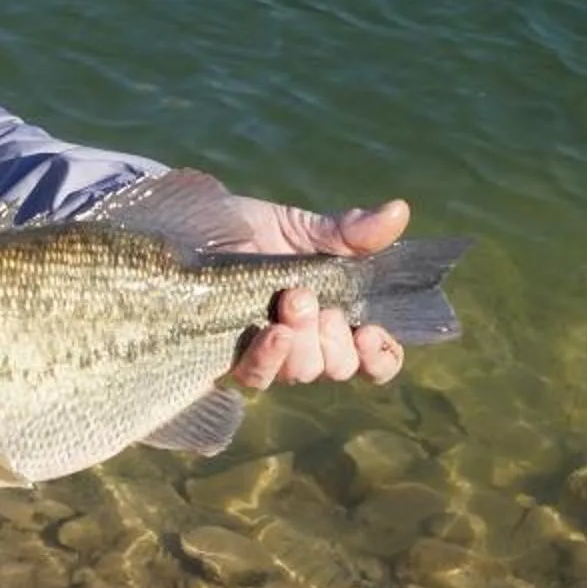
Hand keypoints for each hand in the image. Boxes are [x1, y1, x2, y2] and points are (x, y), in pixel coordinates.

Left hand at [224, 195, 413, 390]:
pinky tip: (274, 331)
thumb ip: (348, 231)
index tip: (373, 333)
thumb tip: (398, 211)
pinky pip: (259, 376)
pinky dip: (272, 356)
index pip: (372, 356)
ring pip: (306, 371)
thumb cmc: (246, 230)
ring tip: (292, 301)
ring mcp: (270, 354)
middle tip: (316, 301)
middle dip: (336, 338)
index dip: (381, 355)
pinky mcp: (231, 361)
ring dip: (306, 341)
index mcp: (332, 313)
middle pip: (340, 366)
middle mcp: (306, 341)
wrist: (188, 230)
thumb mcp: (300, 226)